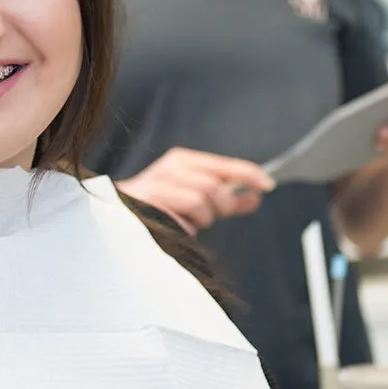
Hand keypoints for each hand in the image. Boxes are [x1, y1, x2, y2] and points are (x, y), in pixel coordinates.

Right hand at [116, 148, 275, 235]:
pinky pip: (182, 220)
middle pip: (214, 186)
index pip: (223, 165)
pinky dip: (186, 228)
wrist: (120, 217)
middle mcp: (168, 168)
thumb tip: (256, 196)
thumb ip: (227, 197)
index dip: (247, 173)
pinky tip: (175, 226)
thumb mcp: (199, 199)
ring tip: (189, 220)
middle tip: (213, 215)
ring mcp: (156, 185)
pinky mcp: (148, 204)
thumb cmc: (161, 207)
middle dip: (221, 205)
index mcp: (181, 160)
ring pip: (200, 201)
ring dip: (201, 218)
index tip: (268, 185)